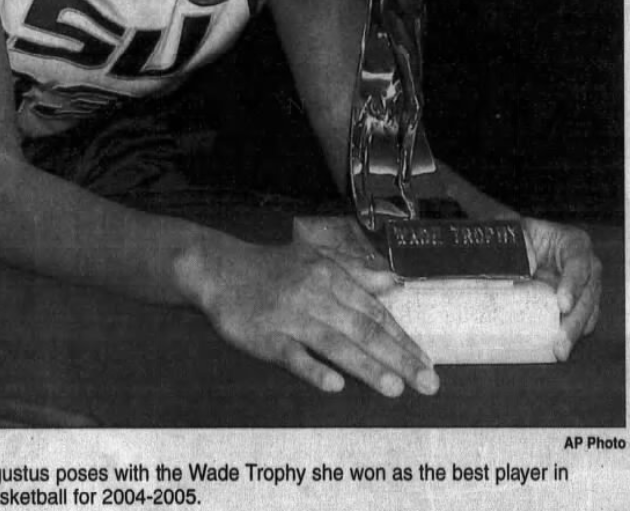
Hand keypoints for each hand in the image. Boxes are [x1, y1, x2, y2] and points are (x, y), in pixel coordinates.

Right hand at [181, 235, 439, 397]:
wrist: (219, 268)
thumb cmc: (274, 267)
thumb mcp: (317, 259)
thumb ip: (358, 273)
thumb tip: (396, 281)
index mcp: (331, 276)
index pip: (374, 312)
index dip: (403, 338)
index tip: (427, 362)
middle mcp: (315, 295)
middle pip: (363, 330)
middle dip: (399, 358)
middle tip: (428, 384)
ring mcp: (290, 316)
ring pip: (335, 344)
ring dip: (367, 366)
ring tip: (395, 388)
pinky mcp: (264, 336)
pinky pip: (292, 355)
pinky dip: (313, 369)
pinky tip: (334, 385)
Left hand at [522, 217, 601, 359]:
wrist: (518, 242)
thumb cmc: (519, 235)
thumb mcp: (515, 232)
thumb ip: (512, 246)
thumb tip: (507, 268)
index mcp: (573, 243)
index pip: (578, 263)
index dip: (572, 285)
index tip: (563, 305)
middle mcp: (585, 265)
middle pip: (586, 294)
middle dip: (574, 320)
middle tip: (561, 339)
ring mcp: (583, 286)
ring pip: (586, 312)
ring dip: (573, 332)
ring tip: (560, 350)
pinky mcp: (576, 302)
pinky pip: (580, 321)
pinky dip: (570, 334)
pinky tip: (558, 345)